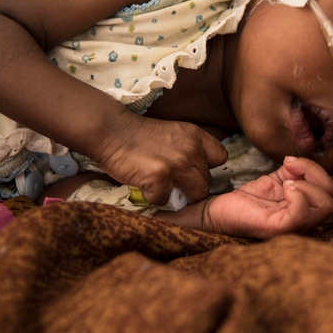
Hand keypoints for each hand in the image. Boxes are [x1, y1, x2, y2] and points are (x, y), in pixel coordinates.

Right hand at [95, 112, 228, 206]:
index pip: (220, 158)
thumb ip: (190, 149)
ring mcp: (177, 164)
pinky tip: (145, 186)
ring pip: (194, 195)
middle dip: (191, 186)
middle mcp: (191, 149)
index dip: (207, 168)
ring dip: (178, 196)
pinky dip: (154, 198)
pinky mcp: (160, 178)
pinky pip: (166, 200)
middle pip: (207, 182)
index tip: (192, 170)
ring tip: (161, 187)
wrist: (111, 131)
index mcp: (195, 135)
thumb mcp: (174, 134)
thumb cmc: (140, 136)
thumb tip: (198, 174)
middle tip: (172, 182)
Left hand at [160, 157, 332, 238]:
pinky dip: (297, 195)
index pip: (330, 190)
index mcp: (304, 206)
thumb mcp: (275, 179)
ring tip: (284, 180)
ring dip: (307, 184)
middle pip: (332, 199)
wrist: (217, 209)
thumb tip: (296, 163)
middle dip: (315, 175)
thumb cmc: (246, 198)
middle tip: (288, 169)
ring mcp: (292, 226)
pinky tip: (282, 188)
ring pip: (324, 206)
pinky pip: (300, 215)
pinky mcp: (277, 229)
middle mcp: (303, 219)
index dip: (315, 169)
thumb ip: (293, 171)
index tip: (289, 161)